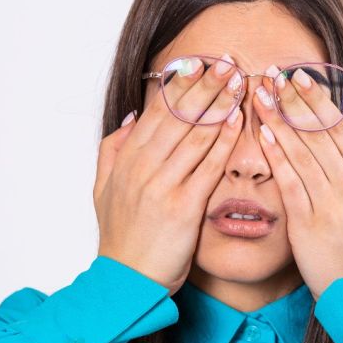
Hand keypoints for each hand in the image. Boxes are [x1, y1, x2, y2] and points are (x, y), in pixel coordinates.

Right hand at [93, 57, 243, 295]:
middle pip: (179, 116)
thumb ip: (113, 149)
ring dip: (220, 105)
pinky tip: (239, 121)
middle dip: (206, 86)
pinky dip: (224, 141)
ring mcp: (162, 186)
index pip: (157, 111)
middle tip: (228, 61)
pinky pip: (207, 167)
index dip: (181, 85)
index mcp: (126, 159)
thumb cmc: (122, 236)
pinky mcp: (182, 207)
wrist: (126, 281)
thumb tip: (132, 116)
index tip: (201, 63)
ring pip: (195, 135)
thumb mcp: (103, 189)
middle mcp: (142, 167)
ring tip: (239, 81)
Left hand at [251, 66, 342, 300]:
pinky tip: (262, 134)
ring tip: (260, 93)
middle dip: (292, 99)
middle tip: (272, 71)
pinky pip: (290, 181)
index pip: (336, 125)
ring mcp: (328, 200)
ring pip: (301, 150)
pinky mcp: (308, 221)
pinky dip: (277, 155)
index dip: (314, 98)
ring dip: (279, 119)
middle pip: (316, 131)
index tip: (296, 74)